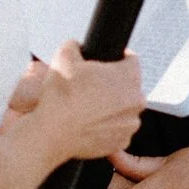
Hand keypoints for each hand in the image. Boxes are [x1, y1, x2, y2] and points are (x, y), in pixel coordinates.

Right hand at [0, 42, 143, 171]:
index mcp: (129, 77)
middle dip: (113, 84)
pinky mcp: (121, 143)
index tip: (106, 63)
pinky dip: (106, 125)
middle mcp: (136, 101)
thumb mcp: (64, 56)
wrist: (51, 132)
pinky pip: (116, 128)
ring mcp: (130, 124)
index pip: (132, 59)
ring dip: (111, 106)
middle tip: (91, 86)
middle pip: (128, 86)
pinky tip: (88, 122)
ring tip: (87, 106)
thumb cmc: (61, 96)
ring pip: (123, 108)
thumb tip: (75, 46)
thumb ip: (75, 45)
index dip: (117, 58)